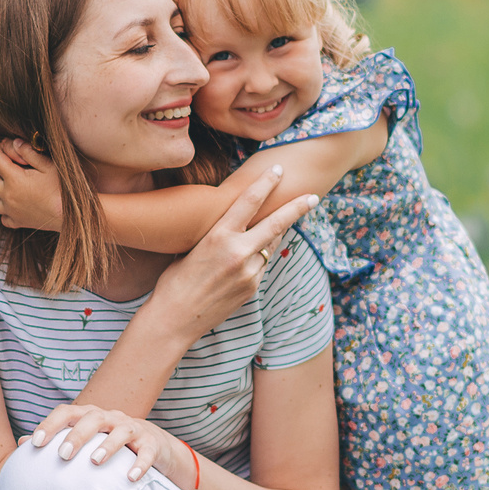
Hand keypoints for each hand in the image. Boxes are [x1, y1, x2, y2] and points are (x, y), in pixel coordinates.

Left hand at [0, 135, 63, 229]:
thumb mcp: (48, 165)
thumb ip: (29, 152)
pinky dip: (2, 212)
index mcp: (14, 178)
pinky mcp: (19, 222)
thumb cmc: (62, 188)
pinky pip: (4, 218)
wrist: (71, 215)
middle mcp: (8, 195)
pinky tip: (5, 208)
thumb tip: (14, 141)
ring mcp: (11, 211)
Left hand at [28, 402, 189, 483]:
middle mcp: (110, 418)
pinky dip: (139, 464)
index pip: (67, 412)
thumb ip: (55, 440)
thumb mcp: (84, 439)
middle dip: (77, 436)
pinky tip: (130, 477)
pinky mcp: (152, 444)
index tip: (35, 443)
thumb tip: (21, 444)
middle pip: (93, 418)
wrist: (153, 444)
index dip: (50, 424)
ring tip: (95, 462)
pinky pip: (147, 452)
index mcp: (90, 416)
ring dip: (108, 445)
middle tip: (63, 455)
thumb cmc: (108, 443)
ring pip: (121, 430)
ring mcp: (133, 429)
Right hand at [142, 165, 317, 339]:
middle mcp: (238, 252)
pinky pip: (263, 265)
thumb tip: (233, 223)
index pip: (249, 201)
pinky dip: (260, 257)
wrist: (174, 319)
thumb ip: (217, 234)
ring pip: (270, 245)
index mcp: (219, 235)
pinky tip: (249, 258)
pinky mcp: (253, 288)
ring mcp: (249, 272)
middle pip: (277, 223)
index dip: (266, 182)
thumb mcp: (192, 248)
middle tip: (313, 196)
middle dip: (297, 207)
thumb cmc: (175, 280)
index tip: (278, 170)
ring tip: (276, 225)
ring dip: (273, 235)